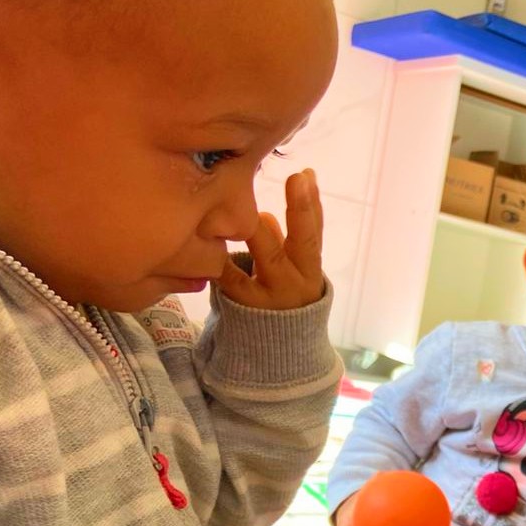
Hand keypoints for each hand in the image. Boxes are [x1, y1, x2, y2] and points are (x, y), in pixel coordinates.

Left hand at [219, 169, 324, 310]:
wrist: (282, 350)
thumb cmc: (286, 295)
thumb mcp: (298, 269)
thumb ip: (292, 237)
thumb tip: (281, 200)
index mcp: (311, 268)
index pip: (315, 231)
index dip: (313, 204)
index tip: (306, 174)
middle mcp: (298, 280)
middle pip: (303, 241)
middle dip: (301, 209)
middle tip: (296, 179)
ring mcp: (273, 293)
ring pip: (268, 254)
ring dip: (259, 229)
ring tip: (253, 209)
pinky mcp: (246, 304)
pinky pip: (230, 275)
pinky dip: (221, 258)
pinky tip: (210, 244)